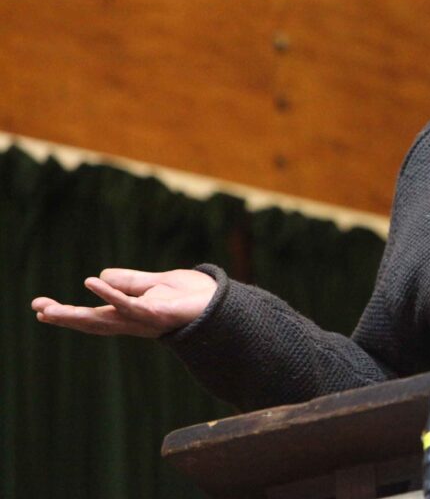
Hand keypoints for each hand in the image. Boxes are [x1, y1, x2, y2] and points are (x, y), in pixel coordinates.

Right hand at [31, 268, 216, 337]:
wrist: (223, 303)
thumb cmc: (192, 296)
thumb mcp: (155, 284)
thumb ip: (129, 282)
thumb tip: (100, 277)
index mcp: (130, 314)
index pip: (93, 315)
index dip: (68, 313)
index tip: (40, 309)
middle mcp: (134, 320)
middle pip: (93, 322)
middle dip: (65, 318)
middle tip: (37, 310)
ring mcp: (145, 319)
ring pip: (105, 318)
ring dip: (77, 313)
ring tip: (50, 307)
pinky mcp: (159, 313)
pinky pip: (130, 304)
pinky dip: (110, 294)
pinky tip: (92, 283)